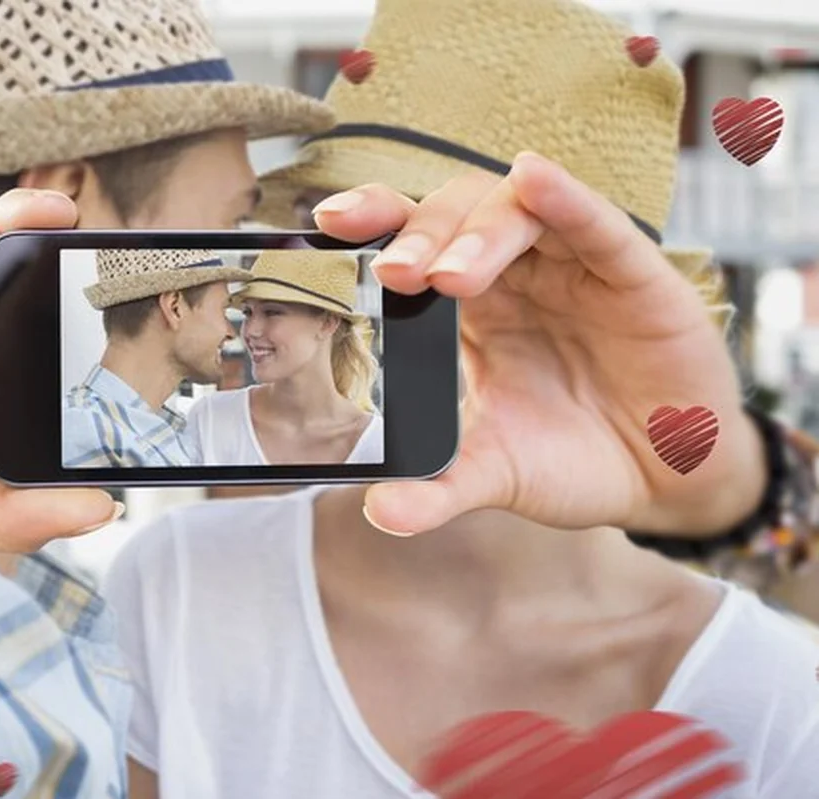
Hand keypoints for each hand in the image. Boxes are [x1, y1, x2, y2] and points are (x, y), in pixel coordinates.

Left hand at [313, 152, 766, 536]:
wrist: (666, 481)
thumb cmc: (574, 458)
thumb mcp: (497, 474)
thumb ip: (440, 488)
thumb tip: (379, 512)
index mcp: (468, 309)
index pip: (413, 246)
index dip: (374, 224)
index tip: (326, 225)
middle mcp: (514, 274)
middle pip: (455, 216)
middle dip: (418, 235)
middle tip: (392, 275)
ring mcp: (572, 266)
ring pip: (516, 212)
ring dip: (478, 232)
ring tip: (448, 276)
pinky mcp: (631, 273)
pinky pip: (595, 225)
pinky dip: (565, 199)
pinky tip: (536, 178)